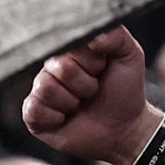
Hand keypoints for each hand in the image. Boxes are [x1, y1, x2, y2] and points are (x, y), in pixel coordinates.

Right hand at [22, 26, 160, 164]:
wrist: (125, 128)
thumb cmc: (126, 92)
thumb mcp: (130, 57)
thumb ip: (117, 35)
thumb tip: (92, 36)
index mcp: (72, 52)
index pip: (69, 46)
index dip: (91, 61)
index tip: (103, 69)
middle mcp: (52, 69)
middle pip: (58, 67)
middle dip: (85, 84)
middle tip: (94, 91)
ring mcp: (41, 90)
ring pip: (45, 88)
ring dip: (71, 101)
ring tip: (81, 105)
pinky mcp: (34, 114)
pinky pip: (34, 109)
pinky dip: (55, 117)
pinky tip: (66, 118)